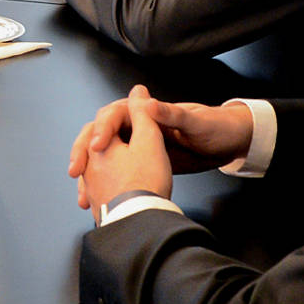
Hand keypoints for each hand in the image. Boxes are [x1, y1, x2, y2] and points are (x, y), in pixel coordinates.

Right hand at [67, 88, 252, 202]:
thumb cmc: (214, 128)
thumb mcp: (194, 122)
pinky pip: (113, 174)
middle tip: (76, 169)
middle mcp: (137, 127)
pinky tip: (96, 201)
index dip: (102, 129)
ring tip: (82, 193)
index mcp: (146, 112)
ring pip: (102, 156)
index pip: (114, 115)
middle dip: (83, 152)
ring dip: (88, 173)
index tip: (98, 146)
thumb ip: (171, 114)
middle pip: (99, 135)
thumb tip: (147, 101)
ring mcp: (136, 146)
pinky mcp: (139, 164)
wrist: (227, 144)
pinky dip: (101, 187)